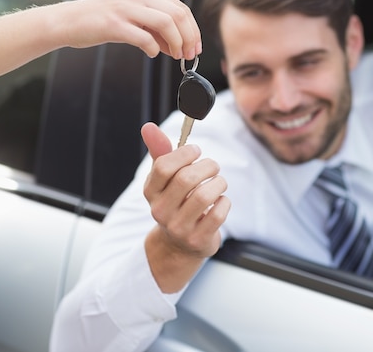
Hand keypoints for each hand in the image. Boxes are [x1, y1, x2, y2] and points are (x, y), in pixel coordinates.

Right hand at [58, 0, 201, 59]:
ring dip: (176, 43)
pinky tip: (152, 53)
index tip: (195, 47)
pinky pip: (144, 38)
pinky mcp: (114, 24)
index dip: (193, 30)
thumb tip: (178, 46)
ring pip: (166, 23)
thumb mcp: (134, 17)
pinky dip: (153, 49)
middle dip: (189, 38)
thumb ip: (156, 28)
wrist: (69, 21)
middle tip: (188, 55)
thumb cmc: (102, 20)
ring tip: (174, 56)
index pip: (181, 8)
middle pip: (178, 15)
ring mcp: (126, 7)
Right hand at [141, 122, 229, 291]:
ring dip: (218, 183)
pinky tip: (221, 201)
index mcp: (151, 192)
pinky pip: (217, 214)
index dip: (185, 154)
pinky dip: (224, 202)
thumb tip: (148, 127)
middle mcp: (161, 211)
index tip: (196, 151)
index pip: (164, 167)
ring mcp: (179, 227)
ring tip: (219, 182)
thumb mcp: (164, 179)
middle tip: (213, 166)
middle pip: (186, 179)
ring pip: (204, 196)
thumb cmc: (175, 202)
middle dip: (207, 166)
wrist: (178, 245)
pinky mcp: (197, 239)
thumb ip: (160, 152)